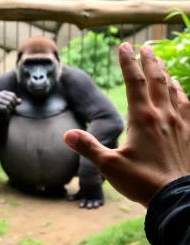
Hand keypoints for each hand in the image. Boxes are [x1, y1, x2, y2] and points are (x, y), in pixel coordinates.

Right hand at [0, 90, 20, 118]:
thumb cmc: (6, 108)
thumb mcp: (12, 104)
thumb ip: (16, 102)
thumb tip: (20, 101)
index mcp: (3, 92)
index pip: (13, 95)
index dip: (15, 101)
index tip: (15, 105)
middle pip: (11, 99)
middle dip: (13, 105)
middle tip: (13, 109)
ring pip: (8, 103)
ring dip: (11, 108)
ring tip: (10, 110)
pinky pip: (5, 108)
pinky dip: (8, 111)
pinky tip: (7, 112)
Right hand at [64, 42, 189, 207]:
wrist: (176, 198)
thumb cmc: (142, 181)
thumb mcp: (109, 166)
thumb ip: (88, 147)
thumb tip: (66, 135)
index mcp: (142, 118)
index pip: (134, 82)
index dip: (128, 62)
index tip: (124, 46)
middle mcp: (161, 115)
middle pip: (156, 79)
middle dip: (149, 61)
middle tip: (145, 46)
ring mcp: (178, 123)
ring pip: (173, 89)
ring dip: (165, 73)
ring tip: (160, 62)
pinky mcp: (188, 133)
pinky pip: (186, 105)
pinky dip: (181, 92)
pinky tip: (179, 89)